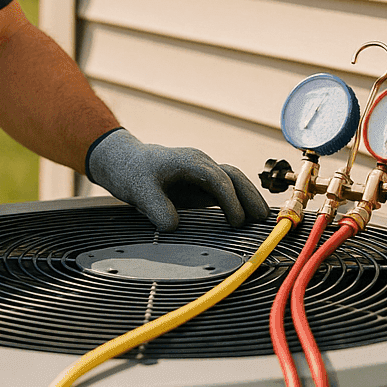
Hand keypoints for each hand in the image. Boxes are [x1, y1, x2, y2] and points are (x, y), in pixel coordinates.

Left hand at [86, 128, 269, 230]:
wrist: (124, 161)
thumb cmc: (132, 172)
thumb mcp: (139, 191)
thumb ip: (156, 208)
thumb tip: (173, 226)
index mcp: (189, 161)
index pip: (218, 178)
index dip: (230, 200)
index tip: (237, 221)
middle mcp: (200, 163)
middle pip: (233, 176)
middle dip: (250, 196)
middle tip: (262, 219)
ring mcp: (202, 172)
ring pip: (233, 181)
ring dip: (248, 198)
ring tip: (261, 220)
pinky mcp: (201, 183)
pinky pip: (226, 190)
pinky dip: (238, 201)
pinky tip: (247, 217)